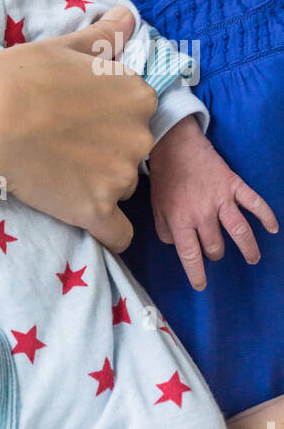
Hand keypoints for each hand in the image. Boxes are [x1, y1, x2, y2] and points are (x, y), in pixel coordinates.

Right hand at [0, 6, 156, 254]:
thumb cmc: (20, 74)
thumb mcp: (65, 45)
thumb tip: (128, 18)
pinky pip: (118, 234)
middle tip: (61, 141)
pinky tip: (78, 213)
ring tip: (54, 168)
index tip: (75, 116)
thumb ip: (104, 36)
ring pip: (121, 188)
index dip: (106, 116)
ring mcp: (121, 176)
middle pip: (132, 153)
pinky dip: (103, 229)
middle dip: (104, 151)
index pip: (137, 113)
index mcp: (137, 94)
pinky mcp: (96, 210)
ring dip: (96, 184)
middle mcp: (140, 136)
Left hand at [149, 115, 278, 289]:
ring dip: (248, 249)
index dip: (197, 274)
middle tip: (214, 250)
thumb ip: (165, 231)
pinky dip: (266, 216)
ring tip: (252, 259)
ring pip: (239, 232)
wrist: (174, 143)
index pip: (191, 256)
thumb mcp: (156, 206)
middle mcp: (202, 213)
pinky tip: (273, 229)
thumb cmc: (164, 177)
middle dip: (214, 252)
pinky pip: (254, 202)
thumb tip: (177, 246)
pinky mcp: (233, 185)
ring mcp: (220, 199)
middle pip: (215, 246)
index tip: (201, 285)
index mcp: (180, 220)